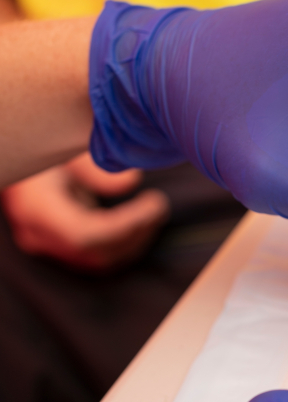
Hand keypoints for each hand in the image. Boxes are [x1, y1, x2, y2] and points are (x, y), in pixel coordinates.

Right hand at [1, 153, 168, 269]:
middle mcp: (38, 233)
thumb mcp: (64, 144)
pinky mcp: (58, 244)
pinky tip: (142, 221)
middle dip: (135, 232)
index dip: (125, 226)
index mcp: (36, 207)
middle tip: (159, 205)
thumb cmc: (37, 142)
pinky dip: (124, 242)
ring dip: (134, 239)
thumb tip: (131, 182)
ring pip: (99, 259)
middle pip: (96, 251)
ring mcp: (47, 242)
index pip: (85, 235)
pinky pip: (96, 255)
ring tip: (155, 211)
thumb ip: (94, 165)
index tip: (153, 205)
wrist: (9, 153)